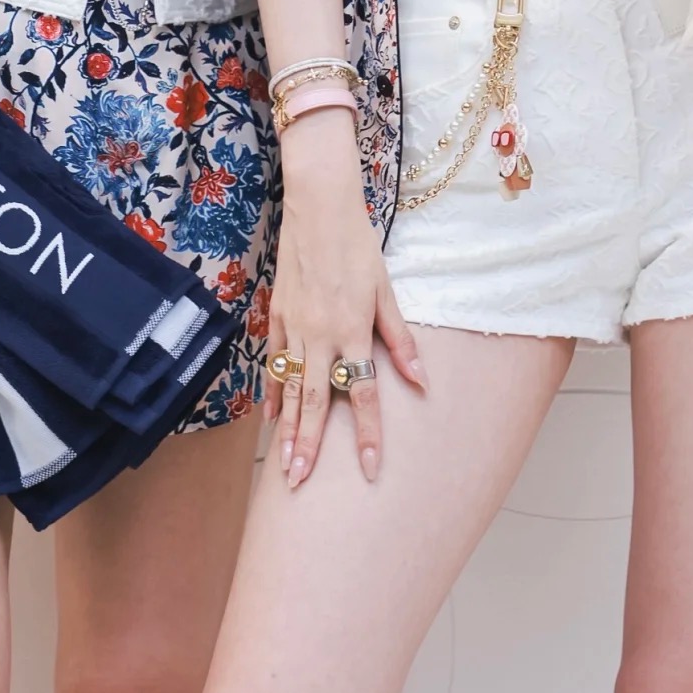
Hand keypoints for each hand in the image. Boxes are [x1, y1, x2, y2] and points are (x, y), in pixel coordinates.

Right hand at [265, 109, 426, 487]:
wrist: (318, 206)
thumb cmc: (358, 245)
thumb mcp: (387, 290)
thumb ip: (400, 339)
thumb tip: (420, 382)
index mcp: (352, 329)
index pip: (360, 392)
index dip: (365, 433)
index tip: (368, 469)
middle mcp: (320, 334)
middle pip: (314, 401)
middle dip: (308, 447)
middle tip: (299, 486)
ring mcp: (294, 325)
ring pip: (290, 387)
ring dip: (287, 429)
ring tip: (283, 466)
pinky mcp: (277, 314)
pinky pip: (274, 361)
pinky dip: (273, 391)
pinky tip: (272, 417)